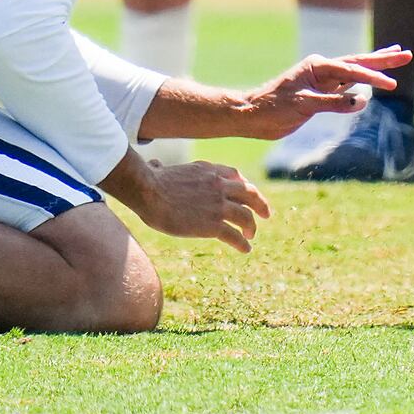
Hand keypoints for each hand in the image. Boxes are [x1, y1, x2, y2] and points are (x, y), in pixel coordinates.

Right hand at [134, 158, 270, 250]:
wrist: (149, 192)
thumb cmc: (148, 182)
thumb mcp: (161, 169)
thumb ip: (162, 167)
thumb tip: (153, 163)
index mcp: (208, 170)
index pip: (235, 175)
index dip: (244, 185)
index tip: (248, 193)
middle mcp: (218, 185)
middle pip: (249, 193)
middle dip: (260, 203)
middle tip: (265, 214)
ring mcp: (218, 204)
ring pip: (246, 215)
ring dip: (251, 226)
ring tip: (251, 235)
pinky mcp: (213, 224)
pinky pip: (234, 235)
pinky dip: (242, 243)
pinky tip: (246, 249)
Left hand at [239, 47, 411, 139]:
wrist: (251, 115)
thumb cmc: (271, 108)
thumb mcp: (302, 106)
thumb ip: (331, 103)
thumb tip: (362, 100)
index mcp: (317, 66)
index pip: (351, 71)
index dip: (373, 77)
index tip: (392, 85)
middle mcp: (322, 69)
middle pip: (358, 62)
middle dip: (382, 59)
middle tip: (406, 53)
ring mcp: (322, 80)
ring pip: (354, 71)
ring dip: (374, 65)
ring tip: (395, 55)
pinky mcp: (320, 92)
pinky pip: (346, 85)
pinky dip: (361, 80)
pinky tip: (369, 77)